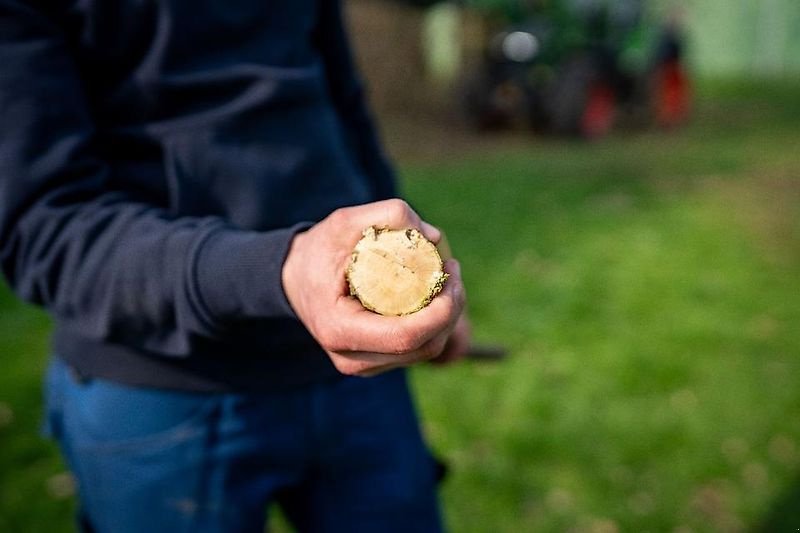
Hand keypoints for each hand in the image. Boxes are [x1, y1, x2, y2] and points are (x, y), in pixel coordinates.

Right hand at [281, 199, 465, 376]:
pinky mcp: (374, 362)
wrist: (294, 278)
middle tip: (453, 270)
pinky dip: (434, 323)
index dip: (441, 310)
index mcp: (340, 329)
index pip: (406, 336)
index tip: (450, 271)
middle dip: (450, 309)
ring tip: (446, 277)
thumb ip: (387, 215)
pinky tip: (432, 294)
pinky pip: (417, 349)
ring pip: (426, 351)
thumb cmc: (319, 250)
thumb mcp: (344, 222)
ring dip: (446, 316)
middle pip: (423, 346)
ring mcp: (363, 365)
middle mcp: (350, 358)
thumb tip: (433, 238)